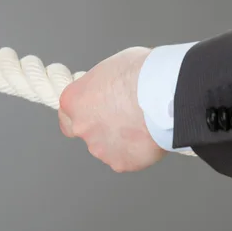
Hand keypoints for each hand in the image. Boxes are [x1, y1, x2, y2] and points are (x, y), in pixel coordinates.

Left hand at [58, 46, 165, 171]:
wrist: (165, 94)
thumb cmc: (142, 74)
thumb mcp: (113, 67)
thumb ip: (103, 85)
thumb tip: (108, 89)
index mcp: (74, 101)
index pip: (66, 115)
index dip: (83, 113)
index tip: (95, 111)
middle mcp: (82, 127)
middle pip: (87, 132)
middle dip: (102, 127)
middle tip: (125, 116)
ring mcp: (101, 148)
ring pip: (108, 147)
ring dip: (121, 139)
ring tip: (143, 124)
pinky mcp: (121, 162)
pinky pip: (127, 158)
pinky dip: (137, 150)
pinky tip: (150, 136)